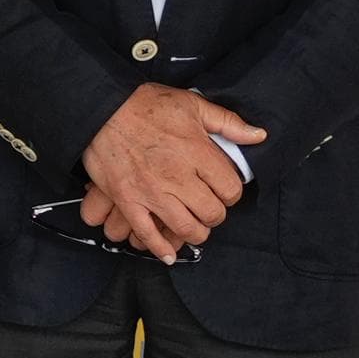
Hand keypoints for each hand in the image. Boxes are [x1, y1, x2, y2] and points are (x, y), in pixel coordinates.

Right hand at [80, 83, 263, 261]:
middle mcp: (177, 177)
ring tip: (194, 227)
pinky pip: (147, 234)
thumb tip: (258, 135)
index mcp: (196, 153)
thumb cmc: (144, 105)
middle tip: (208, 207)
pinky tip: (168, 254)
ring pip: (186, 229)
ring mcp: (152, 193)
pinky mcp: (128, 201)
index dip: (231, 193)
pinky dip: (160, 249)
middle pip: (212, 213)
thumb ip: (228, 122)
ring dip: (196, 233)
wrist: (100, 110)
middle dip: (215, 214)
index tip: (223, 190)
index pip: (231, 190)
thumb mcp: (192, 104)